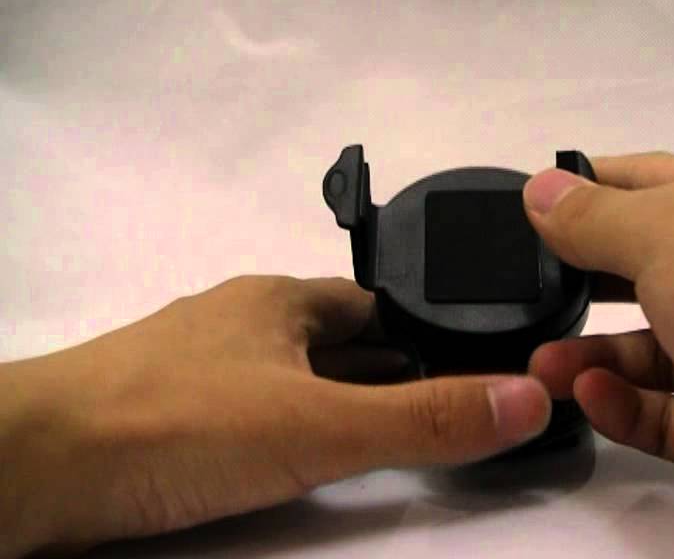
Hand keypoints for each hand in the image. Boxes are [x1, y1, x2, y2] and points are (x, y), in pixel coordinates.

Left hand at [1, 276, 550, 556]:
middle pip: (333, 343)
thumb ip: (424, 418)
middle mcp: (237, 324)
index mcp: (277, 302)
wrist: (32, 468)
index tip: (470, 361)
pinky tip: (289, 461)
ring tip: (377, 438)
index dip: (425, 330)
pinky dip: (280, 431)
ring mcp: (195, 369)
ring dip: (331, 403)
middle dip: (384, 372)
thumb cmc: (175, 424)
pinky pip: (244, 414)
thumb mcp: (321, 425)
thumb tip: (528, 396)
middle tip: (438, 408)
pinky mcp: (160, 415)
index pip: (374, 304)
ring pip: (286, 379)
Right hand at [524, 153, 673, 557]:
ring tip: (543, 366)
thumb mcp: (670, 231)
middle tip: (525, 290)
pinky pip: (671, 413)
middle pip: (654, 268)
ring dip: (594, 354)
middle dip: (586, 279)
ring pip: (657, 348)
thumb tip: (542, 190)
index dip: (591, 187)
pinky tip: (589, 397)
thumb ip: (596, 216)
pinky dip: (628, 405)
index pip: (657, 180)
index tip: (526, 204)